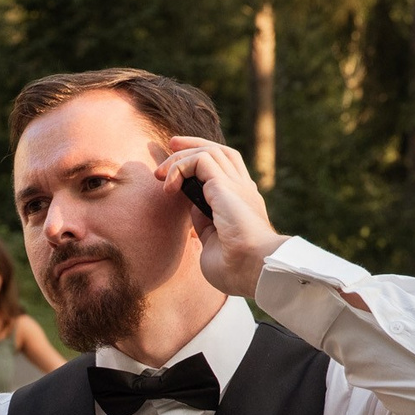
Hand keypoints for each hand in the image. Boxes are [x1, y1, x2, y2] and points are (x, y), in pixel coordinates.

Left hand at [154, 136, 283, 299]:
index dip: (201, 164)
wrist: (253, 270)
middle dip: (193, 145)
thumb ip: (205, 224)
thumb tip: (193, 208)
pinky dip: (180, 167)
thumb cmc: (235, 268)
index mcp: (242, 204)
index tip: (177, 169)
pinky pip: (200, 160)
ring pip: (210, 151)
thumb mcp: (213, 243)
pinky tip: (169, 186)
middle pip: (221, 153)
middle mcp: (242, 190)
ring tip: (160, 172)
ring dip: (181, 156)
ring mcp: (237, 186)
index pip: (224, 171)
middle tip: (170, 144)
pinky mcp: (226, 186)